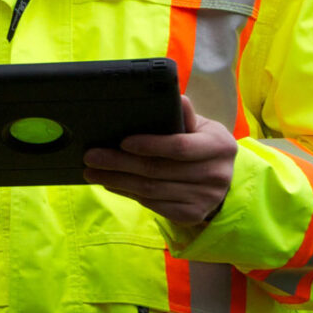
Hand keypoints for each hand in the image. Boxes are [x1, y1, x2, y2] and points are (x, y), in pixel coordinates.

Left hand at [85, 94, 234, 229]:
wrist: (221, 181)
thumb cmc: (201, 145)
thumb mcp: (200, 127)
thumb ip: (184, 116)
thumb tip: (174, 97)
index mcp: (219, 146)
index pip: (179, 147)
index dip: (149, 145)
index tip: (122, 142)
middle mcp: (216, 174)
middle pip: (157, 170)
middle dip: (119, 163)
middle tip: (90, 157)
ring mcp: (205, 198)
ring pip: (151, 190)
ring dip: (116, 180)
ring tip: (92, 172)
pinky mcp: (192, 215)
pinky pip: (153, 205)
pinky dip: (128, 194)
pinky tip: (111, 185)